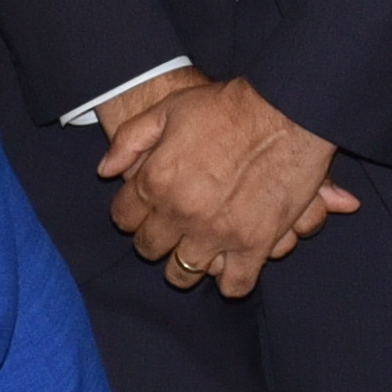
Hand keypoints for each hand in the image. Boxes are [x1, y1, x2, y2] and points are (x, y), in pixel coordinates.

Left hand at [93, 67, 354, 291]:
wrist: (286, 111)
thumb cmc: (226, 107)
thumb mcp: (166, 110)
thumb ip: (130, 141)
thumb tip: (105, 171)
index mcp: (155, 181)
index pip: (124, 218)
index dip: (130, 215)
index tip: (142, 213)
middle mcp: (180, 213)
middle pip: (150, 248)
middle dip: (154, 240)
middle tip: (169, 231)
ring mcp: (217, 233)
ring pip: (184, 273)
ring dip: (185, 265)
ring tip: (195, 251)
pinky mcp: (255, 244)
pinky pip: (235, 284)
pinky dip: (231, 281)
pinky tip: (231, 266)